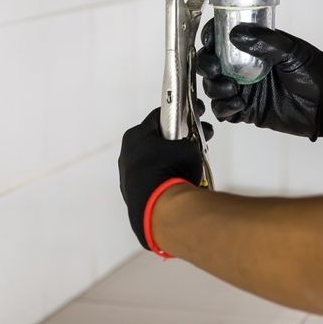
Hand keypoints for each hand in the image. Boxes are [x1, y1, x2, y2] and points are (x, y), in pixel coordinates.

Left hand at [118, 108, 208, 250]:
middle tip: (194, 144)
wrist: (159, 207)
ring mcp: (127, 174)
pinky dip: (164, 177)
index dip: (179, 116)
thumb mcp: (188, 147)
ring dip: (171, 161)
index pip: (159, 117)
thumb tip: (190, 145)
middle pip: (156, 140)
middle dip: (177, 141)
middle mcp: (127, 152)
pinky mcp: (132, 192)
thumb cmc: (169, 172)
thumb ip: (188, 140)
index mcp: (136, 135)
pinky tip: (178, 182)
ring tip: (189, 168)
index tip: (191, 118)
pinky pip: (151, 178)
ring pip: (154, 161)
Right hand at [197, 20, 322, 142]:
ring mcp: (245, 90)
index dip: (210, 37)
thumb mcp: (293, 51)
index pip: (222, 38)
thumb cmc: (318, 73)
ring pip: (214, 87)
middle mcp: (244, 67)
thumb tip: (236, 33)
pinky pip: (224, 111)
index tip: (209, 42)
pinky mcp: (248, 112)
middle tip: (216, 69)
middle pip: (211, 64)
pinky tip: (238, 105)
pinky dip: (223, 108)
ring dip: (214, 88)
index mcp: (254, 47)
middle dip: (206, 65)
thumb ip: (266, 42)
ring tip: (232, 90)